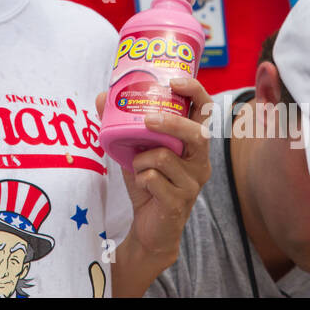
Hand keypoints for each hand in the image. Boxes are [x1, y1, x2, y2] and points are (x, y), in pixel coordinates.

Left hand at [97, 74, 212, 294]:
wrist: (149, 228)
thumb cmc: (148, 183)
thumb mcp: (133, 150)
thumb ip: (122, 124)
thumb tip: (104, 95)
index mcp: (194, 144)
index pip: (205, 112)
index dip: (196, 92)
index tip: (175, 80)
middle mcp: (201, 162)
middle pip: (198, 134)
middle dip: (171, 124)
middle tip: (147, 120)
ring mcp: (193, 183)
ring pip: (165, 157)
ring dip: (141, 159)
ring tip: (137, 166)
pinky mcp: (180, 202)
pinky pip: (154, 179)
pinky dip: (140, 178)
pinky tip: (142, 185)